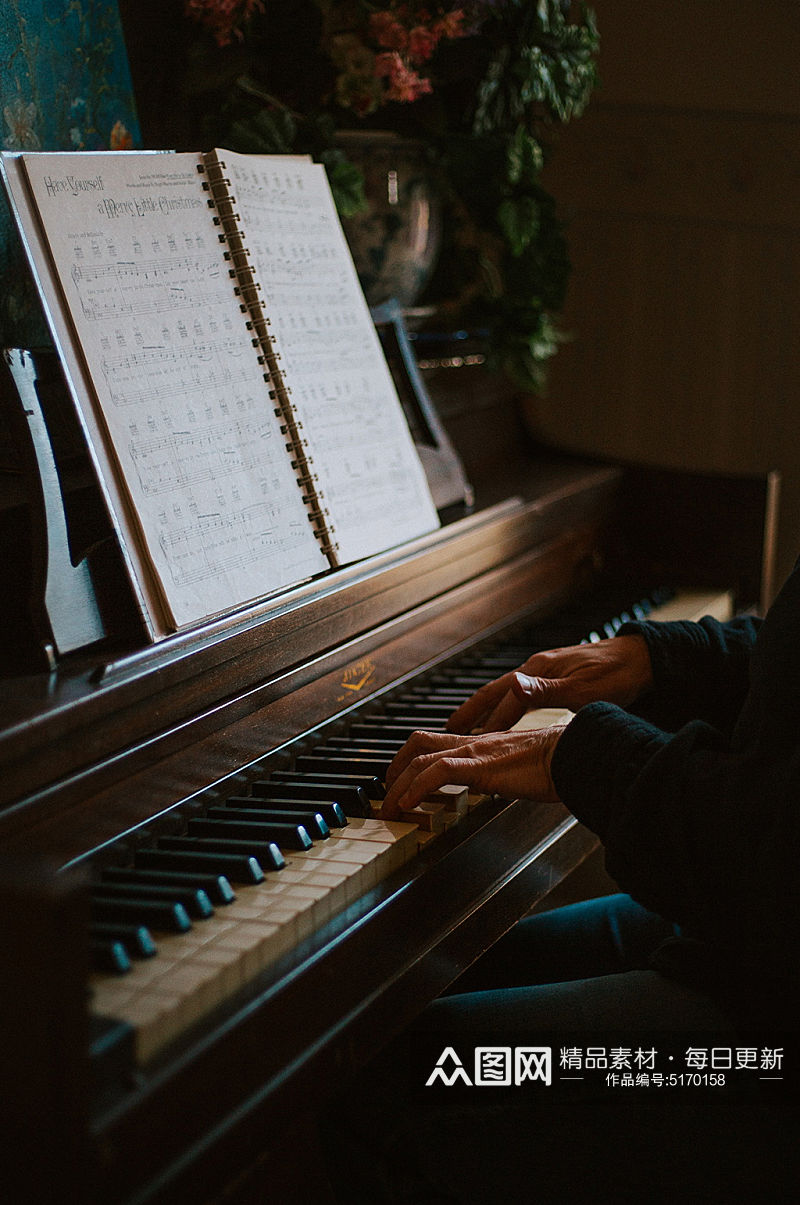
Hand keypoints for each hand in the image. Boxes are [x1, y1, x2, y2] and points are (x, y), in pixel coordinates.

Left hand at [381, 725, 565, 818]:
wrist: (577, 754)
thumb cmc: (561, 763)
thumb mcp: (524, 772)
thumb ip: (508, 778)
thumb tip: (504, 790)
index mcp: (484, 744)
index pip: (438, 741)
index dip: (413, 758)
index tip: (403, 778)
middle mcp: (474, 743)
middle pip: (419, 743)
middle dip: (395, 766)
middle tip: (385, 790)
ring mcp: (475, 751)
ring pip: (420, 758)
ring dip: (398, 783)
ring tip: (389, 806)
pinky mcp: (481, 765)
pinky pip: (437, 772)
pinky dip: (416, 788)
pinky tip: (408, 803)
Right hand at [446, 634, 652, 733]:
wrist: (644, 659)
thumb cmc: (618, 675)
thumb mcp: (583, 689)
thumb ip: (546, 691)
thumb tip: (513, 686)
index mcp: (540, 670)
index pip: (505, 700)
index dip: (487, 722)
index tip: (468, 741)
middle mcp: (538, 667)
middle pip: (496, 691)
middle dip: (472, 710)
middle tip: (449, 728)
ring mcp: (546, 670)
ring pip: (506, 691)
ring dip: (487, 708)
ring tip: (470, 725)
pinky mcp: (556, 675)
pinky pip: (520, 692)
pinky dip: (506, 705)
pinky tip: (507, 715)